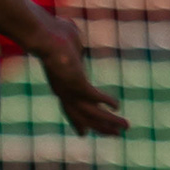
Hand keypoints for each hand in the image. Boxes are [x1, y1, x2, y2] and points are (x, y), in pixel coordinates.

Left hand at [30, 18, 129, 137]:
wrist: (42, 34)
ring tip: (126, 127)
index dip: (78, 122)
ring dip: (109, 121)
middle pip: (83, 116)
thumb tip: (75, 41)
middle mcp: (63, 91)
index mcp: (61, 84)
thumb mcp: (68, 43)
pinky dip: (106, 102)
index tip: (84, 133)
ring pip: (91, 113)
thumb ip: (74, 48)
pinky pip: (94, 97)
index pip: (70, 109)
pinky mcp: (76, 83)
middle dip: (101, 127)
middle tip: (117, 135)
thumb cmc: (53, 33)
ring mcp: (69, 89)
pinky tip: (117, 106)